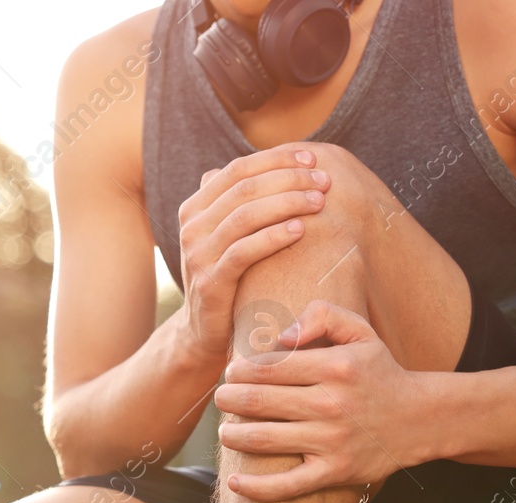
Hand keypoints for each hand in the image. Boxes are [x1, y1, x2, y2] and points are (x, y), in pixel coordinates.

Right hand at [174, 145, 331, 361]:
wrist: (205, 330)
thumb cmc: (230, 276)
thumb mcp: (230, 236)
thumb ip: (242, 203)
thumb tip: (283, 165)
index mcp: (195, 207)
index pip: (237, 169)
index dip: (276, 159)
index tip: (312, 159)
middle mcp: (191, 226)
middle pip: (244, 188)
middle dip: (288, 179)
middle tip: (323, 181)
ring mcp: (197, 255)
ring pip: (245, 215)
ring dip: (287, 203)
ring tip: (319, 202)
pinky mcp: (210, 282)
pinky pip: (244, 251)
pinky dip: (274, 236)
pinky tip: (301, 230)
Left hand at [213, 300, 426, 501]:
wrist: (421, 418)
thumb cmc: (379, 372)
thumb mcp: (360, 331)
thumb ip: (321, 315)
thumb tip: (281, 337)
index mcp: (334, 366)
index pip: (268, 366)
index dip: (239, 370)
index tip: (232, 373)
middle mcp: (331, 404)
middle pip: (258, 401)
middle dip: (229, 399)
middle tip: (222, 399)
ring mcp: (332, 441)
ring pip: (263, 439)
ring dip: (232, 436)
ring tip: (225, 431)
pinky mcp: (335, 472)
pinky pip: (286, 486)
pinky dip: (255, 488)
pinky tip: (234, 482)